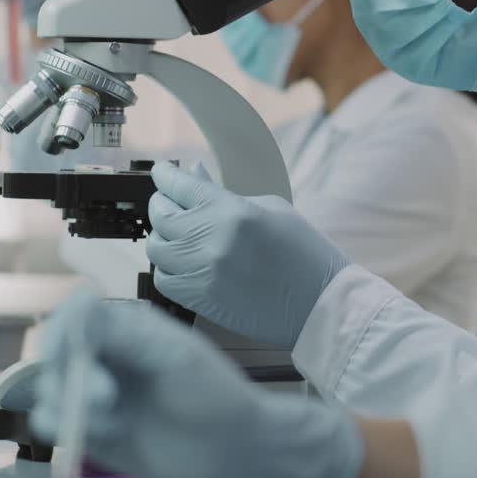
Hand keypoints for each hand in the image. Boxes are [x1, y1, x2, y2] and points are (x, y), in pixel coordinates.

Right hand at [31, 293, 363, 477]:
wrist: (233, 449)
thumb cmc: (214, 395)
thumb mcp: (175, 356)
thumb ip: (126, 332)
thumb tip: (80, 298)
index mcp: (126, 327)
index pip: (74, 317)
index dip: (62, 334)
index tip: (66, 355)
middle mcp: (106, 355)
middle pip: (55, 354)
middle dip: (70, 377)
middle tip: (106, 398)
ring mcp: (96, 391)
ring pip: (49, 389)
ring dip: (67, 406)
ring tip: (114, 422)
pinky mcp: (92, 427)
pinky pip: (53, 421)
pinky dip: (63, 428)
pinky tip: (103, 434)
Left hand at [147, 161, 350, 347]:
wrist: (319, 304)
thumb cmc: (304, 253)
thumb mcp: (271, 209)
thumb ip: (224, 193)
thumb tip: (193, 174)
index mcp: (231, 211)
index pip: (179, 185)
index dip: (166, 175)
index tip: (163, 172)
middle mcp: (209, 240)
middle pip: (160, 214)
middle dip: (163, 203)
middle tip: (171, 202)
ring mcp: (201, 272)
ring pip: (156, 247)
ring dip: (164, 237)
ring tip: (180, 235)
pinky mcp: (199, 300)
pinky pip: (164, 279)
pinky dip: (168, 268)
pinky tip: (184, 263)